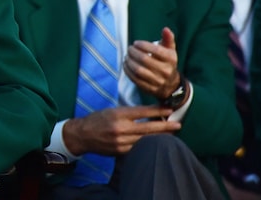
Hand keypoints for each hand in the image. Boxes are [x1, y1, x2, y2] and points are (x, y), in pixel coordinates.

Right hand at [62, 105, 180, 155]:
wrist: (82, 135)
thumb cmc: (98, 120)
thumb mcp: (112, 110)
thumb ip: (129, 113)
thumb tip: (150, 113)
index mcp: (117, 114)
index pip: (142, 112)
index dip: (157, 111)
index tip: (169, 109)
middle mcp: (120, 128)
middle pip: (147, 127)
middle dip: (165, 126)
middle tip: (178, 124)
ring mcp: (120, 141)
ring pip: (145, 139)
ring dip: (160, 136)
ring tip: (172, 134)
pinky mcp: (120, 151)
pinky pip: (139, 148)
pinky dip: (149, 145)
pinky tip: (157, 142)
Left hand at [123, 27, 181, 99]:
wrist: (170, 85)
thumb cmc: (167, 63)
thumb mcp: (170, 51)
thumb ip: (168, 39)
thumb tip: (166, 29)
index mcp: (171, 59)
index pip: (156, 50)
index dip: (143, 45)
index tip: (135, 43)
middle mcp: (166, 71)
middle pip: (145, 60)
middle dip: (133, 53)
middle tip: (129, 49)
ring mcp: (158, 81)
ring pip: (139, 70)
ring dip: (129, 62)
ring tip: (126, 56)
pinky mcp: (149, 88)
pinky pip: (135, 79)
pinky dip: (128, 71)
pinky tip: (126, 65)